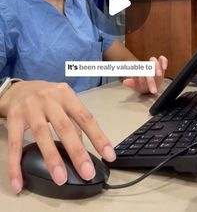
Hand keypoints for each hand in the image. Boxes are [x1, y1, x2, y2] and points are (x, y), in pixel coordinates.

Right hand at [0, 80, 115, 194]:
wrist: (18, 88)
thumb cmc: (45, 97)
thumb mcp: (63, 102)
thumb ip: (73, 121)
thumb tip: (84, 144)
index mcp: (66, 95)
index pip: (85, 117)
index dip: (98, 137)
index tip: (109, 155)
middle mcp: (49, 99)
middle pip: (65, 126)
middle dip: (77, 151)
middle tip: (87, 172)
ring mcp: (31, 107)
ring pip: (42, 134)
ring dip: (52, 158)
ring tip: (60, 178)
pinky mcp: (14, 116)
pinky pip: (15, 143)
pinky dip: (16, 164)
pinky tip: (18, 181)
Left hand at [122, 55, 167, 93]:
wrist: (147, 82)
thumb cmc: (141, 84)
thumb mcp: (135, 86)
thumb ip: (131, 83)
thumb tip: (125, 82)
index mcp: (138, 72)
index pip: (138, 72)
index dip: (140, 78)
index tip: (142, 84)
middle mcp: (145, 67)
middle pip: (146, 68)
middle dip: (150, 78)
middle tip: (153, 89)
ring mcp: (152, 65)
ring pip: (153, 60)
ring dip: (156, 66)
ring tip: (159, 74)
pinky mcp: (160, 64)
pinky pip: (162, 59)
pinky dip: (164, 61)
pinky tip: (164, 67)